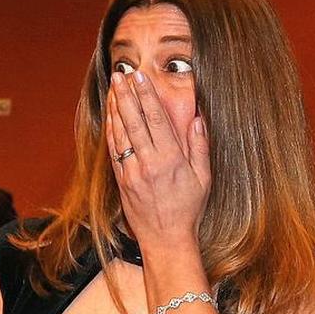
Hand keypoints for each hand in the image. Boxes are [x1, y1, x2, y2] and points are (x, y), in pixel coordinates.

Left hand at [105, 71, 210, 252]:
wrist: (165, 238)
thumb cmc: (188, 208)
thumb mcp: (203, 178)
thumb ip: (200, 147)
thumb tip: (198, 119)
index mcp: (170, 160)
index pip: (156, 120)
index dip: (147, 97)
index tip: (141, 78)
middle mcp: (148, 163)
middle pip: (134, 122)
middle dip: (126, 96)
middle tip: (120, 75)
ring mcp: (131, 172)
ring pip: (120, 134)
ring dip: (116, 109)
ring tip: (113, 89)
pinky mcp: (121, 181)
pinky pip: (114, 151)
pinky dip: (111, 131)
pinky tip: (110, 117)